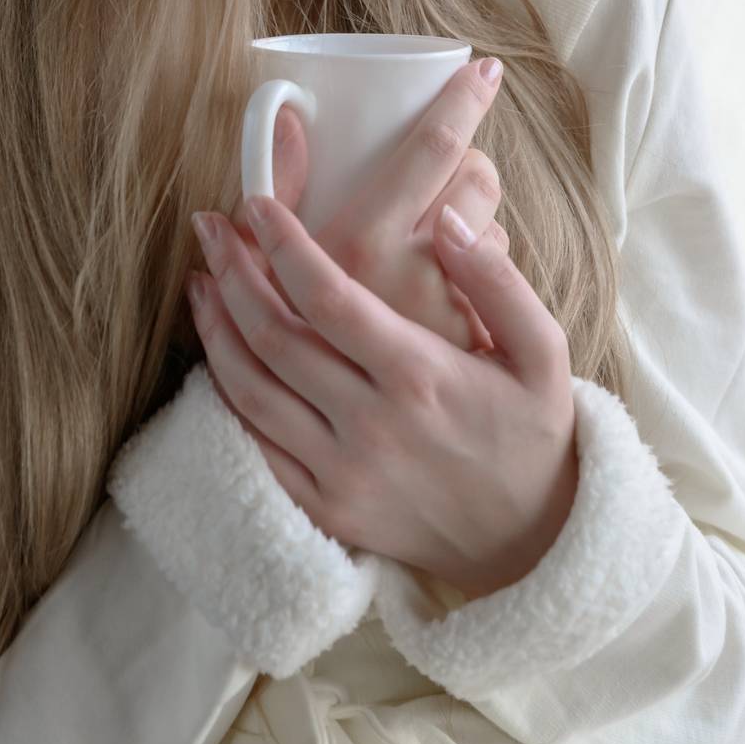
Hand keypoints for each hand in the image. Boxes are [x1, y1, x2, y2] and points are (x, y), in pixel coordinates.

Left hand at [186, 194, 577, 598]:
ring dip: (215, 326)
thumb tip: (447, 220)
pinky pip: (256, 444)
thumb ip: (497, 281)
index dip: (283, 243)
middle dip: (232, 271)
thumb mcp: (543, 350)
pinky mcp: (324, 508)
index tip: (256, 202)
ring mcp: (341, 473)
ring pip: (250, 389)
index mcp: (420, 374)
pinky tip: (217, 351)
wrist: (532, 541)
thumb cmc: (534, 431)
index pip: (327, 296)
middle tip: (209, 225)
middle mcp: (371, 425)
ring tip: (200, 276)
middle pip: (274, 335)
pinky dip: (225, 393)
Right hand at [227, 59, 510, 353]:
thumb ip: (285, 189)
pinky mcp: (476, 345)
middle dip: (468, 156)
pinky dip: (480, 267)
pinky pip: (497, 278)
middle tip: (450, 156)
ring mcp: (452, 310)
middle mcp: (415, 272)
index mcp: (362, 243)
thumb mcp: (277, 260)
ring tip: (435, 227)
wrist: (346, 442)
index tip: (486, 67)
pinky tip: (454, 278)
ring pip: (489, 225)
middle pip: (474, 176)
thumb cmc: (298, 333)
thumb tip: (290, 116)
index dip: (464, 100)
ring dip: (472, 214)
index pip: (433, 148)